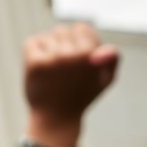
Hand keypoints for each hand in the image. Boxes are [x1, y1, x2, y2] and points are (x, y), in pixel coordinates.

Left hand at [22, 23, 118, 145]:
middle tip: (64, 69)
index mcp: (90, 54)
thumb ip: (113, 59)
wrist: (55, 118)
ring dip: (49, 48)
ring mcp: (51, 59)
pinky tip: (41, 68)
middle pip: (63, 30)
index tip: (79, 60)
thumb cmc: (82, 96)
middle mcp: (70, 55)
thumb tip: (107, 49)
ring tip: (53, 70)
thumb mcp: (105, 79)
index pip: (82, 28)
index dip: (81, 42)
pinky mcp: (34, 63)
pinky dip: (34, 51)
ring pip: (48, 36)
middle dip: (64, 45)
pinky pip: (32, 43)